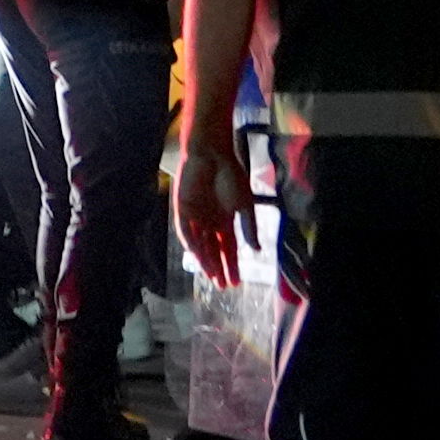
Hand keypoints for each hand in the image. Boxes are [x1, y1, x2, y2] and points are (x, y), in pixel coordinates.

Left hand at [176, 136, 255, 287]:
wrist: (213, 155)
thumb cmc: (232, 176)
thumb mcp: (245, 205)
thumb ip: (249, 227)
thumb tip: (258, 250)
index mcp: (225, 221)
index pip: (229, 249)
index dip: (232, 265)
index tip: (236, 282)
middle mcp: (209, 222)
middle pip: (213, 250)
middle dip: (218, 268)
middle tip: (222, 285)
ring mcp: (195, 217)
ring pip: (199, 244)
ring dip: (205, 259)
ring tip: (211, 275)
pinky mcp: (181, 209)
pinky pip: (184, 230)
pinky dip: (190, 242)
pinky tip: (196, 254)